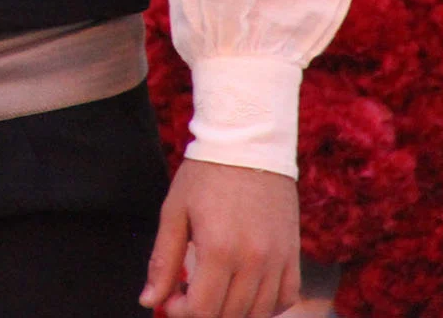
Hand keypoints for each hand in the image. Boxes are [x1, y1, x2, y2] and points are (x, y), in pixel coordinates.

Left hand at [140, 159, 300, 317]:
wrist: (248, 143)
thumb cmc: (205, 174)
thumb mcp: (174, 213)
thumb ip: (163, 261)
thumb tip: (149, 300)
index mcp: (219, 250)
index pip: (203, 310)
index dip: (182, 313)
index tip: (173, 298)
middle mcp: (253, 260)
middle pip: (229, 315)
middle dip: (203, 312)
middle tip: (189, 293)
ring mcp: (277, 259)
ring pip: (258, 313)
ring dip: (233, 311)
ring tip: (214, 291)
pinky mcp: (293, 253)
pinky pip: (286, 297)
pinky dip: (266, 306)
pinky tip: (245, 292)